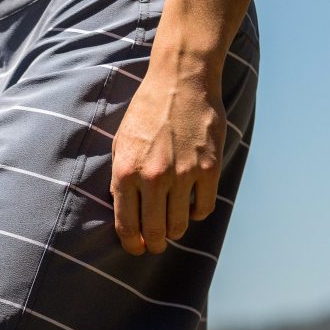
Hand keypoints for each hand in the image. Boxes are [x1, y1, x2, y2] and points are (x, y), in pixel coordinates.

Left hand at [110, 69, 224, 255]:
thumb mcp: (121, 143)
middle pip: (154, 232)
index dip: (131, 244)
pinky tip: (190, 205)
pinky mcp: (209, 168)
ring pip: (179, 224)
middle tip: (155, 244)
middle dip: (153, 244)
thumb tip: (124, 212)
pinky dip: (196, 212)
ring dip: (175, 230)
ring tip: (172, 225)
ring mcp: (183, 174)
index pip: (126, 225)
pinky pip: (203, 208)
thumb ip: (120, 179)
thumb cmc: (146, 112)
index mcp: (126, 172)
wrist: (181, 80)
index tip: (136, 248)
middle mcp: (153, 177)